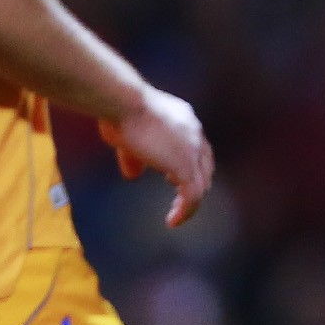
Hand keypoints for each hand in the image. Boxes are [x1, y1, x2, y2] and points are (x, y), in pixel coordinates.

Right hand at [98, 88, 213, 228]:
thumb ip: (134, 156)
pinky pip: (192, 196)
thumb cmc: (119, 111)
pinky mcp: (185, 166)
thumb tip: (133, 175)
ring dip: (190, 201)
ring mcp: (192, 151)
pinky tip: (173, 221)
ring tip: (179, 214)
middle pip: (205, 166)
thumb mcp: (126, 134)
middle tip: (182, 199)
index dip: (189, 163)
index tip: (173, 179)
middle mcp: (194, 133)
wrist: (125, 103)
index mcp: (184, 119)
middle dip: (195, 183)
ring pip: (201, 184)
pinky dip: (185, 211)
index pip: (196, 146)